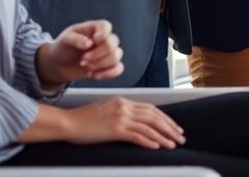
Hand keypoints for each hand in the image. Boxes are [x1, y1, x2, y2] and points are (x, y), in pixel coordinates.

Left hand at [36, 20, 123, 86]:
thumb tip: (89, 43)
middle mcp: (104, 39)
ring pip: (116, 56)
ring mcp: (108, 53)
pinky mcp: (108, 66)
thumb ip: (76, 39)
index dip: (102, 35)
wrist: (60, 64)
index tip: (92, 42)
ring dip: (101, 64)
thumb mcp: (65, 39)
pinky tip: (95, 75)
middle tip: (83, 60)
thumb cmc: (64, 47)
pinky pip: (118, 68)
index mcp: (95, 28)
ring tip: (87, 67)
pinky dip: (109, 73)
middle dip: (98, 54)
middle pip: (113, 44)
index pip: (106, 26)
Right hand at [61, 97, 185, 148]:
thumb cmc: (84, 119)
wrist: (68, 122)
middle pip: (154, 117)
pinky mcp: (114, 129)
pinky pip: (137, 135)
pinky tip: (156, 147)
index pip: (152, 109)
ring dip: (163, 136)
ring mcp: (120, 118)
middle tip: (180, 137)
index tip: (175, 127)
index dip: (166, 118)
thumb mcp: (107, 110)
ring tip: (173, 144)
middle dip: (170, 127)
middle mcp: (125, 107)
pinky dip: (149, 141)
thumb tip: (136, 121)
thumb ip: (122, 112)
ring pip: (149, 126)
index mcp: (124, 101)